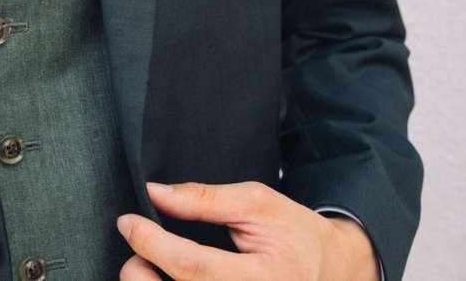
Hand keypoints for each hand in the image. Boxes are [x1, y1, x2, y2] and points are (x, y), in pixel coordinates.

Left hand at [116, 181, 379, 280]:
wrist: (337, 273)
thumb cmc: (299, 237)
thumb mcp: (257, 204)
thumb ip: (204, 199)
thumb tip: (156, 193)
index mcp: (261, 279)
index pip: (189, 265)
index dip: (149, 241)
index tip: (129, 221)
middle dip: (139, 268)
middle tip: (139, 242)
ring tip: (152, 262)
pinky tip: (170, 277)